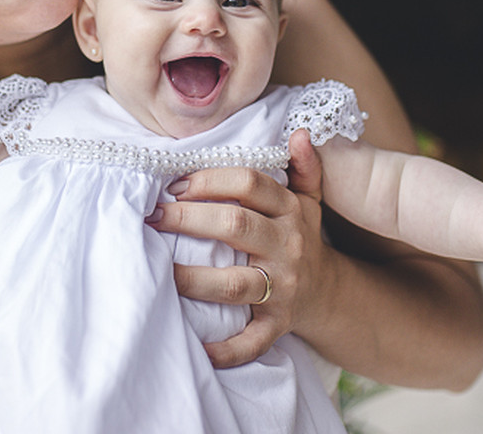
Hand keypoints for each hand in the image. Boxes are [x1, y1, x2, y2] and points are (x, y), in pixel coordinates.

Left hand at [149, 129, 327, 367]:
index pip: (249, 184)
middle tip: (154, 217)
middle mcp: (288, 247)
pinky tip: (197, 348)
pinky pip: (251, 340)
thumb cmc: (301, 237)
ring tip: (158, 269)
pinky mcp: (278, 324)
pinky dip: (226, 349)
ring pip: (234, 283)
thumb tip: (301, 132)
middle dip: (189, 219)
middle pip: (235, 226)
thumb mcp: (308, 198)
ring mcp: (283, 288)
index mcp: (290, 211)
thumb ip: (304, 165)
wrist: (329, 293)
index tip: (174, 184)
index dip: (209, 179)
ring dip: (192, 278)